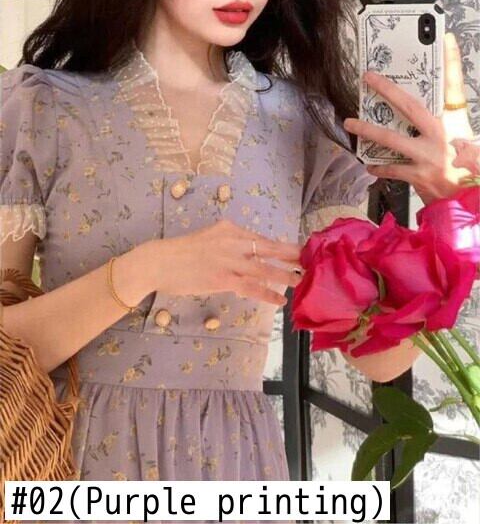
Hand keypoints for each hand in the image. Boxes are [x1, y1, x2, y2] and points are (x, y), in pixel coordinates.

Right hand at [154, 218, 302, 304]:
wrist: (158, 261)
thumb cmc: (179, 254)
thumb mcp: (207, 240)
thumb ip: (228, 245)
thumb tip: (247, 257)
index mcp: (228, 229)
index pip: (260, 238)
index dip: (280, 247)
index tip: (297, 251)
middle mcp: (232, 241)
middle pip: (268, 248)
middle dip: (291, 256)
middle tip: (311, 261)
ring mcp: (228, 259)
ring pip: (264, 268)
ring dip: (285, 275)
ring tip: (302, 281)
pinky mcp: (223, 278)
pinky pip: (251, 287)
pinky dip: (268, 293)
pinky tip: (280, 300)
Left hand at [343, 32, 473, 204]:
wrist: (470, 201)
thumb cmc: (468, 170)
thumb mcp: (468, 140)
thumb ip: (449, 124)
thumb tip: (424, 115)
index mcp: (456, 122)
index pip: (455, 86)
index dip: (450, 62)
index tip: (445, 39)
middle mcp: (442, 135)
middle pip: (411, 106)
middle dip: (387, 90)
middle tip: (368, 77)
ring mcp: (429, 155)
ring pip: (392, 138)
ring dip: (368, 130)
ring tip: (350, 123)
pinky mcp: (418, 175)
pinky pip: (392, 168)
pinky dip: (380, 167)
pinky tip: (369, 164)